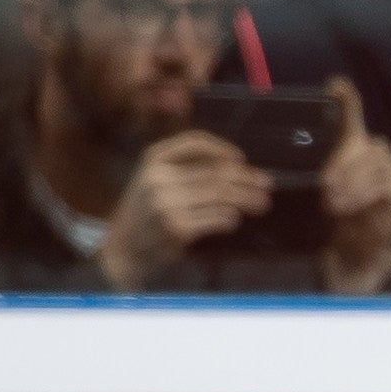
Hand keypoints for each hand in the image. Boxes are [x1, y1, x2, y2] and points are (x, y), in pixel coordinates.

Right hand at [100, 129, 271, 285]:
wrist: (123, 249)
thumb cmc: (145, 214)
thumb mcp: (155, 181)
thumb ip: (186, 171)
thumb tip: (238, 168)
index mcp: (153, 159)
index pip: (193, 142)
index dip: (221, 148)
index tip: (242, 159)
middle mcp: (159, 177)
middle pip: (215, 173)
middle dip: (246, 178)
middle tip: (267, 185)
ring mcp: (168, 203)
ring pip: (221, 196)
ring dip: (247, 199)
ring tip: (263, 204)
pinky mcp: (178, 227)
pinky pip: (217, 219)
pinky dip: (230, 219)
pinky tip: (234, 220)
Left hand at [315, 81, 390, 293]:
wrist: (359, 244)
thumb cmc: (338, 212)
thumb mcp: (322, 190)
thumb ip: (316, 172)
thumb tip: (292, 165)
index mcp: (356, 147)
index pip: (353, 117)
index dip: (347, 100)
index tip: (335, 85)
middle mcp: (377, 153)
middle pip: (366, 145)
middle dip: (345, 164)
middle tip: (326, 183)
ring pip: (375, 166)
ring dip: (352, 183)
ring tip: (333, 201)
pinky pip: (384, 187)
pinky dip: (363, 196)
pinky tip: (347, 206)